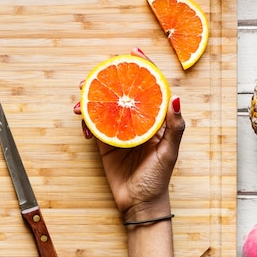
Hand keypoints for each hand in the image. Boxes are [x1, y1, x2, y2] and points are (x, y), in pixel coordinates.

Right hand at [74, 48, 184, 221]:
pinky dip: (86, 121)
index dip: (142, 67)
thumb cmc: (159, 179)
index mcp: (155, 120)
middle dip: (106, 80)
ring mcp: (119, 131)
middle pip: (122, 93)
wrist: (140, 204)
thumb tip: (176, 98)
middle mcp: (137, 121)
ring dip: (90, 100)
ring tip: (80, 99)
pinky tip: (83, 122)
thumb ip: (175, 127)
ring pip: (104, 107)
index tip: (132, 52)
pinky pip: (94, 126)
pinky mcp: (105, 144)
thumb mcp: (169, 153)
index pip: (150, 87)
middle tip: (93, 75)